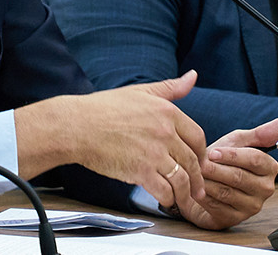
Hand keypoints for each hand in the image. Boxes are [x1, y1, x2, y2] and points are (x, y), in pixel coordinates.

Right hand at [16, 71, 207, 207]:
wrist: (76, 126)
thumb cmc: (102, 108)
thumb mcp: (140, 92)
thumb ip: (170, 87)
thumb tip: (193, 75)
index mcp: (167, 111)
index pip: (198, 136)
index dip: (201, 152)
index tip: (199, 162)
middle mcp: (165, 132)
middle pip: (192, 160)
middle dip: (198, 178)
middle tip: (198, 189)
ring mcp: (154, 153)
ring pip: (181, 179)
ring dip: (186, 193)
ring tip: (184, 200)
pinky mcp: (140, 172)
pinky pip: (164, 191)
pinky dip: (168, 199)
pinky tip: (166, 200)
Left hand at [173, 117, 277, 229]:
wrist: (205, 182)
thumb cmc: (223, 160)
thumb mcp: (239, 142)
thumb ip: (260, 133)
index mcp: (269, 168)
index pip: (255, 160)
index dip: (232, 155)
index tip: (212, 152)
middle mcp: (265, 189)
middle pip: (239, 177)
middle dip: (216, 169)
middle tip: (200, 164)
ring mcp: (251, 206)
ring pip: (227, 192)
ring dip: (208, 182)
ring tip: (196, 174)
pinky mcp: (235, 218)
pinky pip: (217, 206)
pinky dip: (203, 195)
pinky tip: (196, 188)